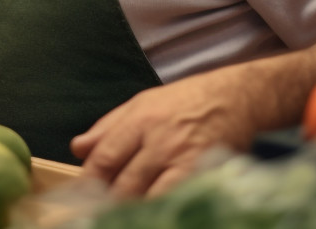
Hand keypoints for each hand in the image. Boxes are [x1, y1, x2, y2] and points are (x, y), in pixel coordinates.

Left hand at [69, 67, 254, 197]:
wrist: (238, 98)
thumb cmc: (186, 101)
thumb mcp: (143, 103)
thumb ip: (108, 127)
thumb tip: (77, 149)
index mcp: (140, 120)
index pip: (105, 158)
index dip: (89, 183)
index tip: (81, 197)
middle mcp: (160, 141)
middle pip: (125, 185)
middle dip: (109, 204)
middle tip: (99, 215)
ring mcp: (184, 160)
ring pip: (149, 198)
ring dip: (133, 212)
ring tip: (124, 217)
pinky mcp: (205, 175)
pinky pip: (176, 200)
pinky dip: (162, 209)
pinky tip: (154, 213)